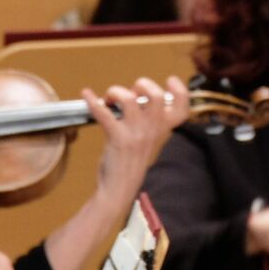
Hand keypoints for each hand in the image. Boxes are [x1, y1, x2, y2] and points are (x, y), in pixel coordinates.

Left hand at [87, 75, 189, 205]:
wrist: (119, 189)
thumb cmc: (132, 165)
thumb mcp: (150, 143)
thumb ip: (150, 124)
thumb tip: (136, 99)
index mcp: (164, 131)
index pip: (182, 107)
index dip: (180, 90)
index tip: (170, 80)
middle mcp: (153, 130)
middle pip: (156, 95)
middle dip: (142, 85)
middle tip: (131, 92)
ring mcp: (135, 134)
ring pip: (129, 99)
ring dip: (116, 92)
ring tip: (110, 98)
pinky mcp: (117, 138)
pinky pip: (103, 113)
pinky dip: (91, 101)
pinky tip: (86, 95)